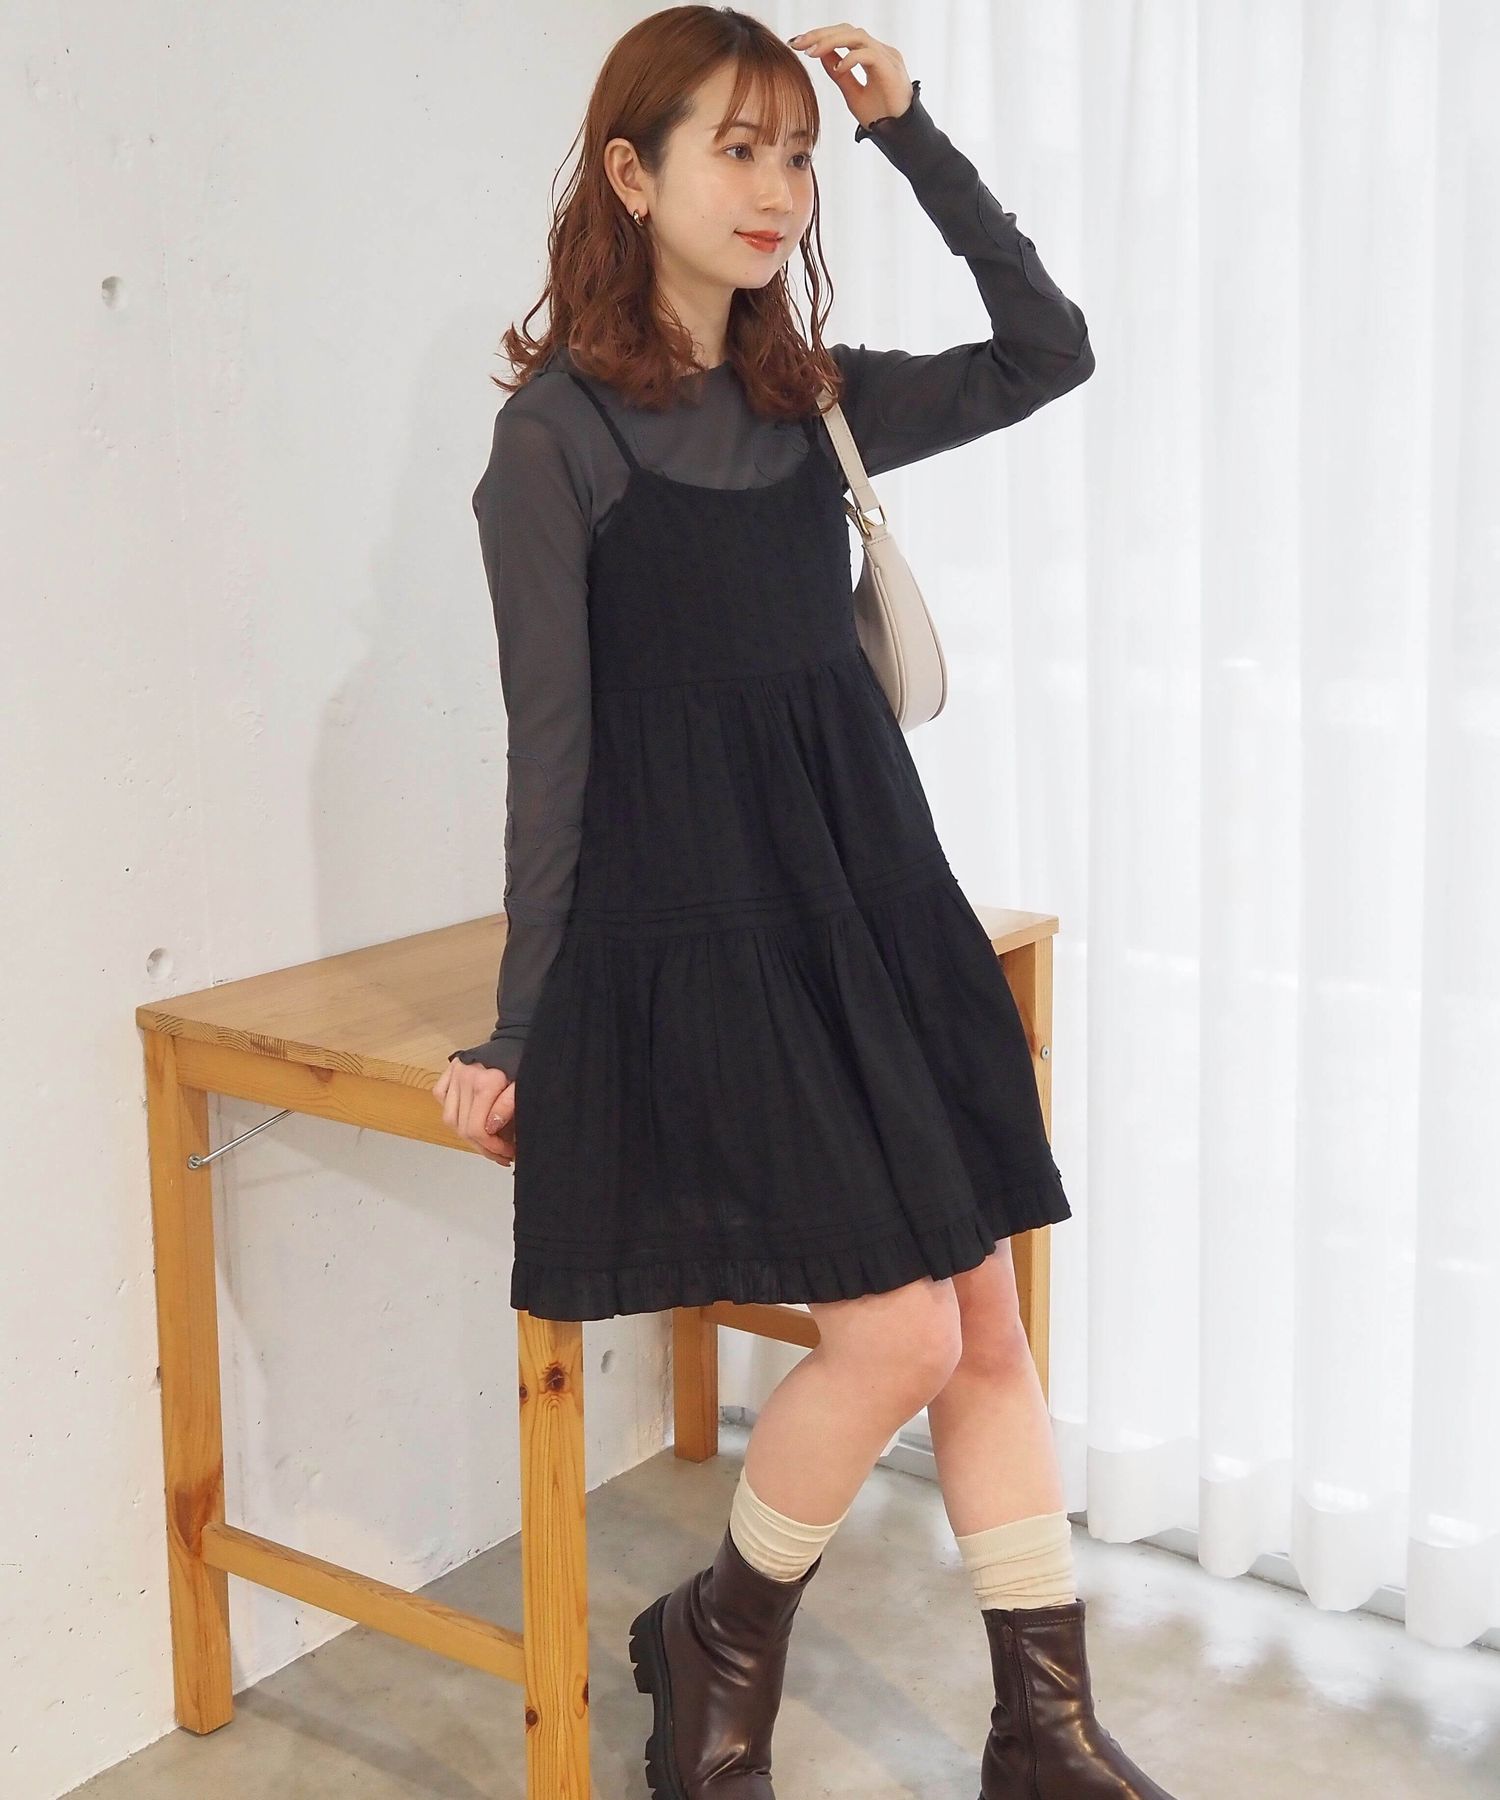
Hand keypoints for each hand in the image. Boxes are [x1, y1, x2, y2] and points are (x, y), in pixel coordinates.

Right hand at [432, 1058, 516, 1165]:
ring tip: (485, 1141)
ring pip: (450, 1118)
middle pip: (463, 1128)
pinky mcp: (450, 1069)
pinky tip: (468, 1117)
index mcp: (486, 1083)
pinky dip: (451, 1111)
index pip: (478, 1129)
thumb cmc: (524, 1063)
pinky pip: (441, 1097)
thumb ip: (508, 1108)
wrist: (517, 1037)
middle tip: (500, 1153)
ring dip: (466, 1134)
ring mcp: (455, 1073)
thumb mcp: (525, 1088)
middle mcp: (465, 1079)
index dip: (492, 1148)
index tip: (507, 1154)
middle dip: (482, 1147)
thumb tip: (490, 1129)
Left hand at [787, 23, 913, 133]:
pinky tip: (836, 67)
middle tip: (797, 42)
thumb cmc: (880, 117)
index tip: (797, 44)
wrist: (899, 135)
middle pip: (847, 31)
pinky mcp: (891, 67)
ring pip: (856, 37)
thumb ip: (839, 74)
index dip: (820, 37)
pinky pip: (867, 54)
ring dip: (830, 41)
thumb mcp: (852, 93)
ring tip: (810, 52)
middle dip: (820, 34)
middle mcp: (880, 51)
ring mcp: (887, 56)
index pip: (844, 36)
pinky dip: (850, 59)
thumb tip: (821, 55)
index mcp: (871, 55)